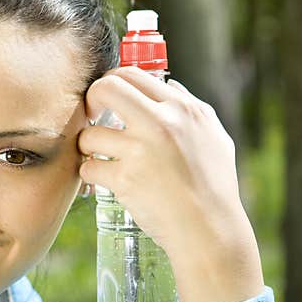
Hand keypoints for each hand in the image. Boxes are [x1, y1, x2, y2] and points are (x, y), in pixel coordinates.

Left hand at [78, 66, 263, 301]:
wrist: (208, 227)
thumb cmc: (214, 185)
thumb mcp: (214, 136)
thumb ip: (190, 107)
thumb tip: (169, 85)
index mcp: (181, 109)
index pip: (133, 74)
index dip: (112, 83)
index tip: (106, 99)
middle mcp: (160, 123)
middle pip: (106, 88)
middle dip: (91, 100)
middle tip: (91, 117)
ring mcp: (140, 151)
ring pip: (89, 134)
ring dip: (88, 146)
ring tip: (100, 157)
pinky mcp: (124, 179)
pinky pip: (89, 168)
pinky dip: (91, 174)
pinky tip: (103, 180)